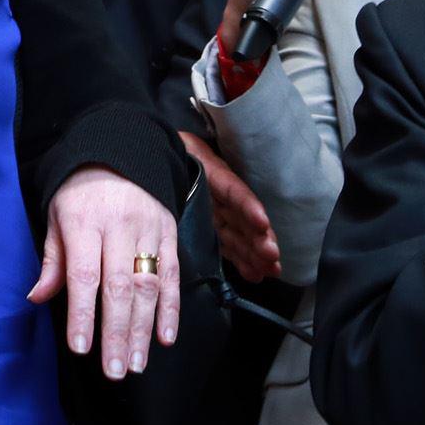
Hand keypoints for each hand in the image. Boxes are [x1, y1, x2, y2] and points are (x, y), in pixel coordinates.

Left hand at [29, 165, 179, 379]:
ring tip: (135, 364)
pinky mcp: (169, 235)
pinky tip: (164, 338)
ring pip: (148, 286)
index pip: (83, 275)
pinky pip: (173, 276)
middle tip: (113, 370)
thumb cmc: (79, 192)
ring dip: (143, 330)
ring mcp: (148, 231)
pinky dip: (170, 310)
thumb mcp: (56, 216)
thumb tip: (36, 298)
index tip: (81, 348)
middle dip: (116, 333)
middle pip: (119, 287)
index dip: (83, 313)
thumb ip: (52, 260)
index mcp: (83, 221)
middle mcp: (118, 227)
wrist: (118, 151)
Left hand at [178, 130, 279, 281]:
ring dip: (255, 253)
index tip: (262, 223)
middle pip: (241, 217)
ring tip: (271, 270)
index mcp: (210, 171)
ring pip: (238, 233)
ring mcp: (214, 210)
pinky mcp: (208, 224)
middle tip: (272, 256)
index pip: (233, 189)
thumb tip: (172, 175)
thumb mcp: (175, 152)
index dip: (248, 206)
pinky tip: (253, 273)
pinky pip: (225, 243)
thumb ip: (178, 162)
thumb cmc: (163, 151)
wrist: (152, 154)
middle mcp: (217, 193)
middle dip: (259, 237)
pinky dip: (240, 259)